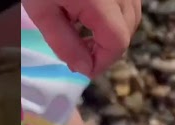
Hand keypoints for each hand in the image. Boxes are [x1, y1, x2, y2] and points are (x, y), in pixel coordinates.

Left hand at [23, 0, 140, 76]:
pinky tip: (93, 17)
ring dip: (112, 33)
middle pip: (127, 31)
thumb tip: (84, 69)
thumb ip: (64, 42)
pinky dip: (116, 17)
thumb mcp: (42, 12)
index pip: (117, 42)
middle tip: (80, 54)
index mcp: (100, 1)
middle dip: (106, 49)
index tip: (82, 69)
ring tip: (85, 36)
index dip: (102, 62)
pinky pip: (129, 4)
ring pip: (132, 18)